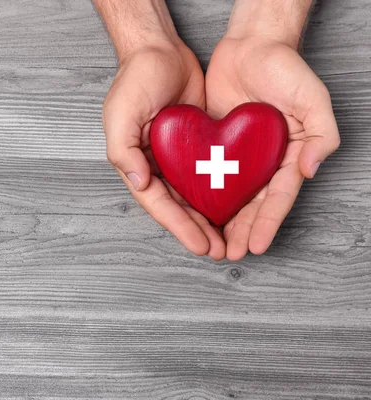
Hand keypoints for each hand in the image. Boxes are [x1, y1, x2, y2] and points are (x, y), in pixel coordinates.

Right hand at [103, 41, 225, 259]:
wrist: (160, 50)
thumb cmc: (135, 79)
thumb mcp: (121, 113)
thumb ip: (123, 149)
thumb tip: (138, 182)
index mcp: (135, 163)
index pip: (157, 203)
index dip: (178, 226)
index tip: (200, 245)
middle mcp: (155, 164)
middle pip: (177, 207)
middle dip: (196, 231)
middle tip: (219, 251)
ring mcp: (176, 156)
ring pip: (193, 196)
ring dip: (208, 219)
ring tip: (228, 240)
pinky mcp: (196, 144)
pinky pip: (208, 173)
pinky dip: (218, 192)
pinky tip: (233, 206)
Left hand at [205, 3, 339, 259]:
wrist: (250, 45)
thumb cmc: (285, 69)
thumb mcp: (313, 99)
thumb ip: (321, 134)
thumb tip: (309, 170)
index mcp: (288, 155)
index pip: (277, 197)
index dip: (267, 223)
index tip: (255, 246)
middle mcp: (263, 160)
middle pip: (252, 204)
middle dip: (242, 231)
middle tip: (230, 255)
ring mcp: (238, 153)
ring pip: (229, 195)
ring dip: (221, 221)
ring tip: (211, 245)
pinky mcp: (215, 143)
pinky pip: (207, 173)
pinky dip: (203, 194)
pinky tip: (194, 212)